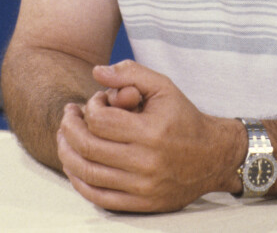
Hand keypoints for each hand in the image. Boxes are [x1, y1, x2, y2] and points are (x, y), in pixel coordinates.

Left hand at [56, 60, 244, 212]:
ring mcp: (142, 187)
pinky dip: (79, 182)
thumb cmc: (184, 117)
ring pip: (88, 174)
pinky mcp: (141, 204)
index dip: (91, 107)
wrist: (212, 156)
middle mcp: (146, 162)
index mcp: (152, 131)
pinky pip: (98, 197)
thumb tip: (97, 71)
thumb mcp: (164, 86)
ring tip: (64, 138)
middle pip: (89, 147)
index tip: (96, 100)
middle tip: (68, 116)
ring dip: (68, 154)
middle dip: (70, 129)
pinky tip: (74, 165)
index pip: (101, 121)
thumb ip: (131, 73)